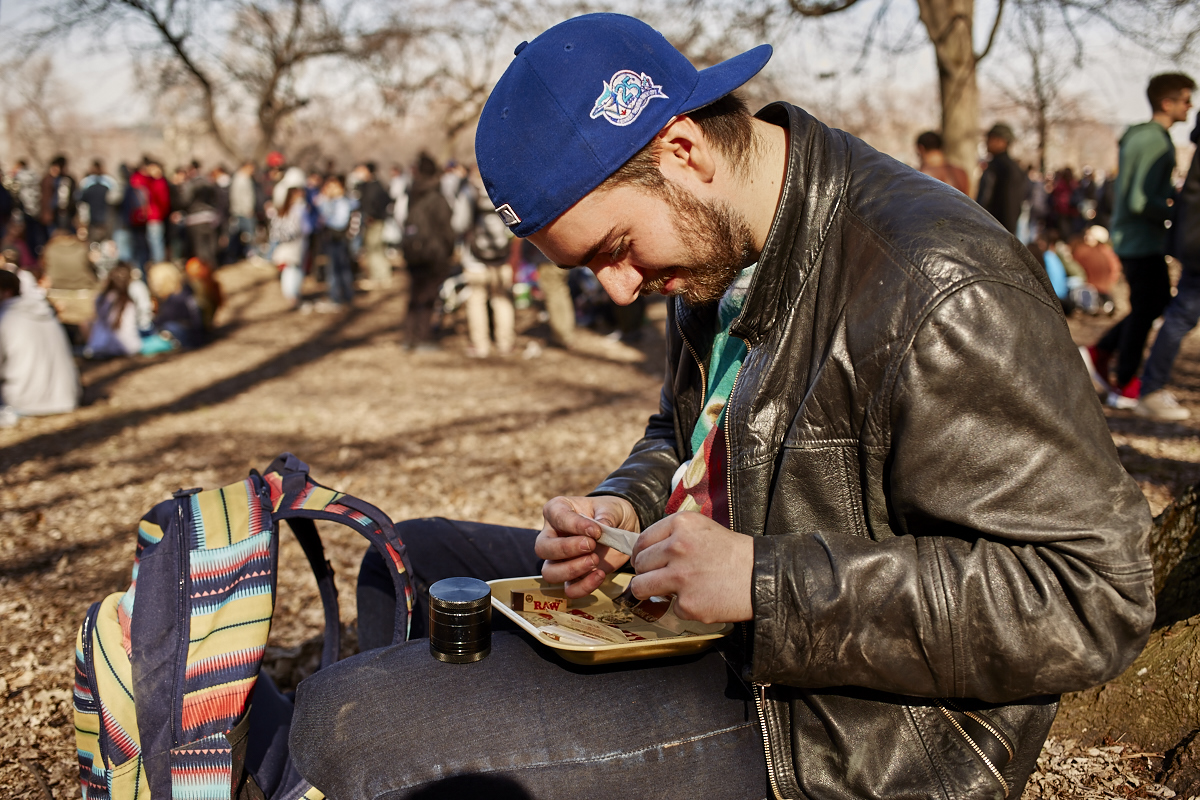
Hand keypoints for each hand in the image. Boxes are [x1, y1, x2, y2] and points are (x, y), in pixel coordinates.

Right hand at [537, 495, 637, 597]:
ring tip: (595, 560)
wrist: (621, 528)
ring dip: (571, 570)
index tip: (596, 530)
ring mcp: (559, 558)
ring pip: (549, 572)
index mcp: (556, 510)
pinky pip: (569, 589)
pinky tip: (600, 574)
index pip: (556, 518)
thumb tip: (601, 527)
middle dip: (566, 549)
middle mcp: (551, 535)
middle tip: (591, 545)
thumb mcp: (610, 508)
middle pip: (543, 548)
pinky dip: (584, 586)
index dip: (575, 525)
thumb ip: (606, 516)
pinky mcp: (573, 576)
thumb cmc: (609, 513)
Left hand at [629, 511, 753, 623]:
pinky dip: (684, 607)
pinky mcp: (687, 603)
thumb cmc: (735, 554)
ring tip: (668, 590)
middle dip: (646, 573)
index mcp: (681, 525)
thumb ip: (674, 535)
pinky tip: (701, 598)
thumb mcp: (703, 528)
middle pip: (640, 564)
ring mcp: (680, 577)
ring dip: (651, 591)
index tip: (646, 561)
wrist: (762, 577)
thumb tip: (646, 551)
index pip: (642, 541)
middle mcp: (677, 547)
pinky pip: (671, 607)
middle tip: (661, 577)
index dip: (641, 554)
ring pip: (641, 587)